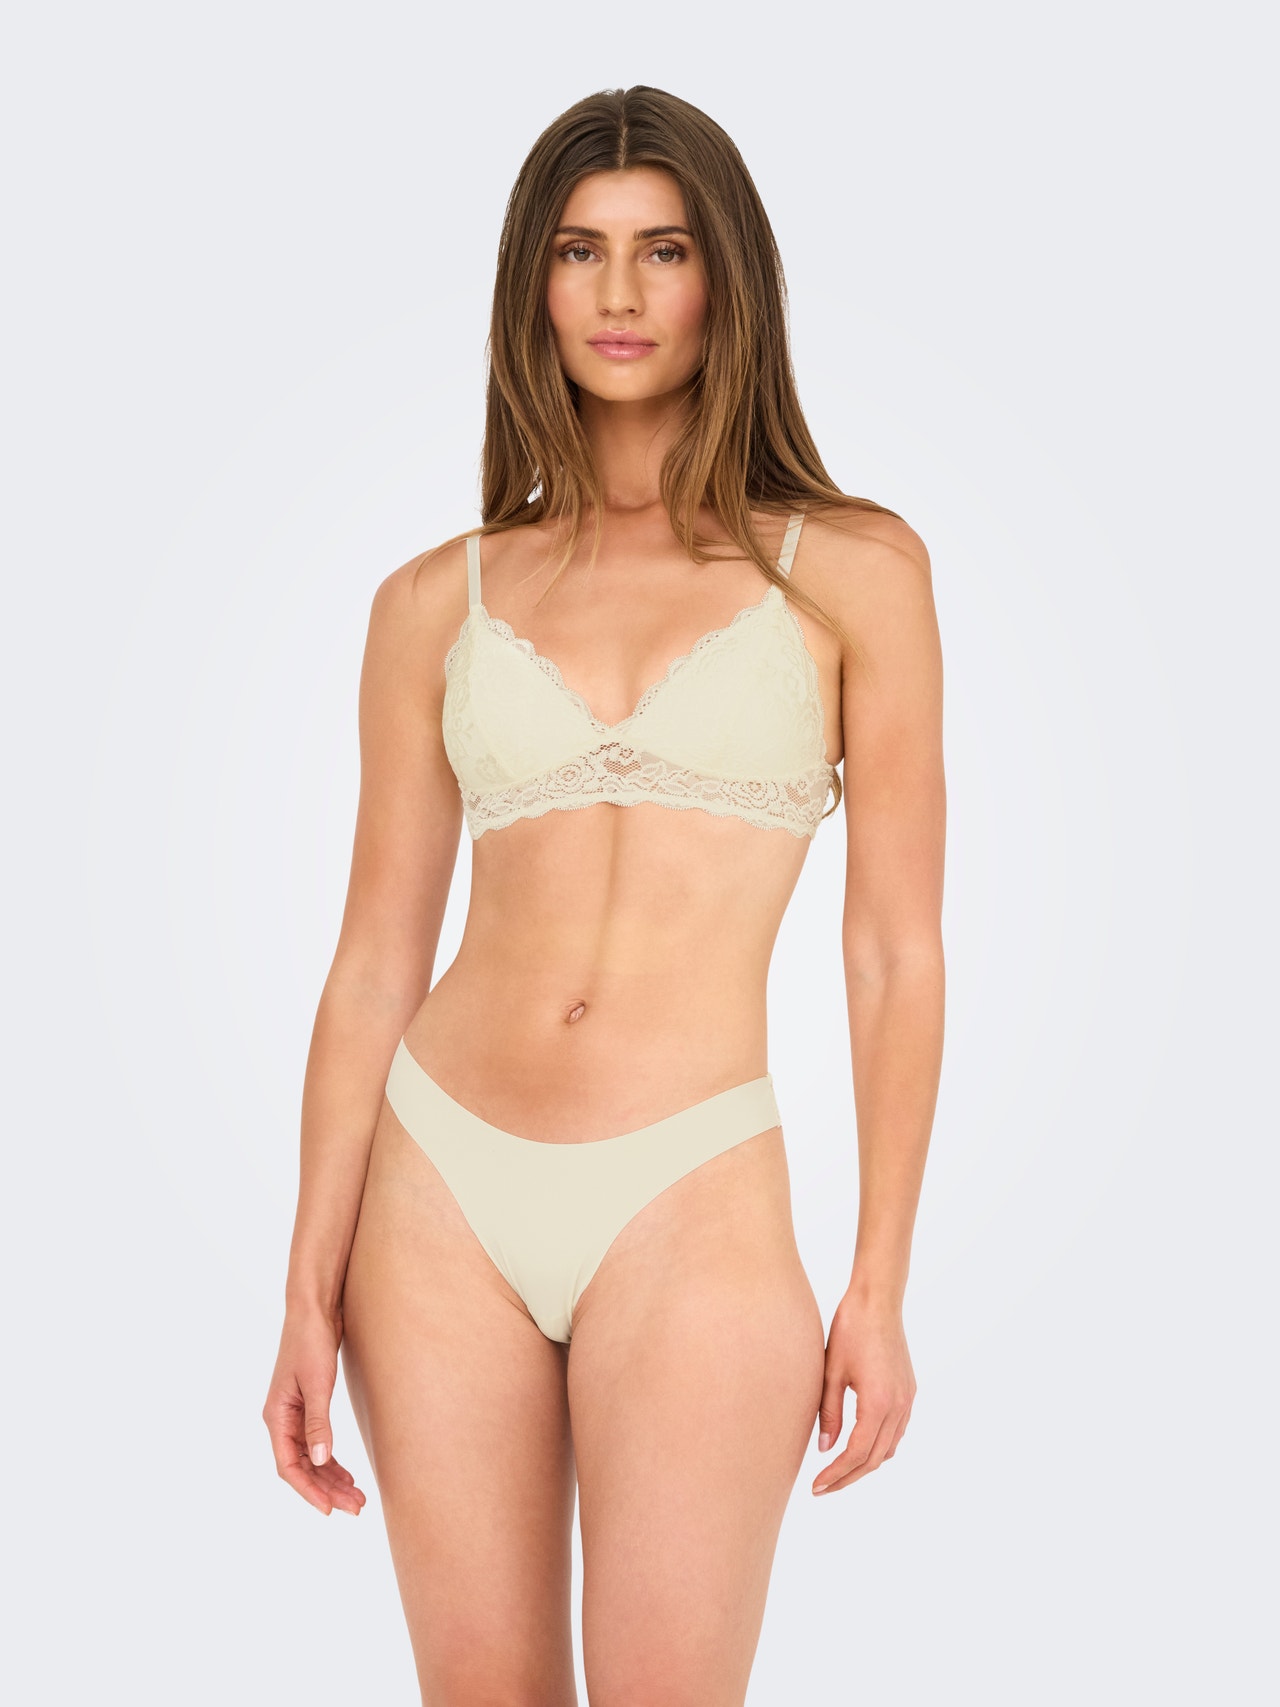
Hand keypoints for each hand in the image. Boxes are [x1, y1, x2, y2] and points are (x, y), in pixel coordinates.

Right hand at [263, 1306, 366, 1516]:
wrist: (314, 1309)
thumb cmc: (311, 1341)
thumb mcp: (317, 1383)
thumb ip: (318, 1423)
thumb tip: (321, 1461)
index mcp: (277, 1417)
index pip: (289, 1467)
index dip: (309, 1491)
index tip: (329, 1510)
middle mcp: (282, 1419)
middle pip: (302, 1467)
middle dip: (327, 1489)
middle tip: (356, 1507)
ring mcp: (294, 1414)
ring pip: (311, 1458)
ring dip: (331, 1478)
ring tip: (356, 1496)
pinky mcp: (309, 1406)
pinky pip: (317, 1443)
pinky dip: (332, 1460)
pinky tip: (347, 1473)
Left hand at [812, 1287, 915, 1495]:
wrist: (878, 1301)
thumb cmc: (850, 1330)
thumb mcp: (831, 1372)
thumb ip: (829, 1413)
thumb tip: (825, 1450)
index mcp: (878, 1404)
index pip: (856, 1454)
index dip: (836, 1474)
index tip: (816, 1486)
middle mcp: (898, 1407)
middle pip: (874, 1458)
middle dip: (848, 1477)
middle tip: (823, 1487)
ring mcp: (907, 1400)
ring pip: (888, 1448)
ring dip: (865, 1464)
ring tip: (838, 1471)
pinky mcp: (909, 1391)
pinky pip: (897, 1431)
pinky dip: (878, 1446)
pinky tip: (860, 1445)